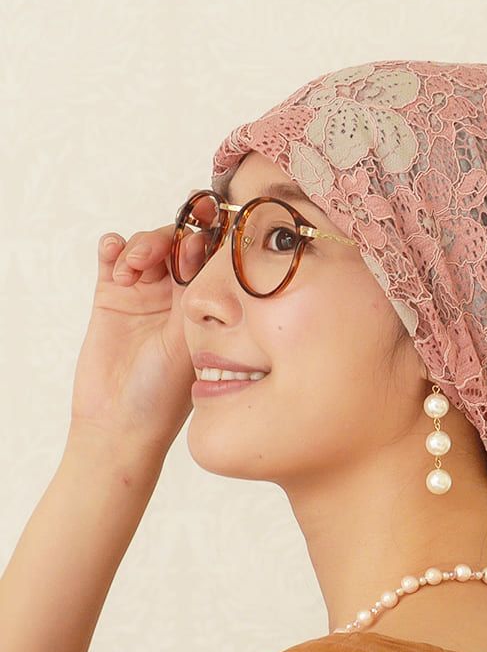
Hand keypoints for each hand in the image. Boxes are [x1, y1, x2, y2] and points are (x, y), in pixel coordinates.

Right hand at [69, 196, 200, 452]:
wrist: (120, 423)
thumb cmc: (165, 395)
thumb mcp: (191, 342)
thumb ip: (196, 296)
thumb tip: (207, 247)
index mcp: (205, 307)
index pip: (210, 258)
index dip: (207, 237)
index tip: (203, 228)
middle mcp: (176, 297)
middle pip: (176, 242)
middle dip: (169, 237)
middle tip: (161, 251)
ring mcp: (143, 295)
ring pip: (145, 245)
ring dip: (140, 245)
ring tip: (130, 271)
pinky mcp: (110, 297)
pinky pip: (112, 257)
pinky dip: (113, 247)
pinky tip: (114, 256)